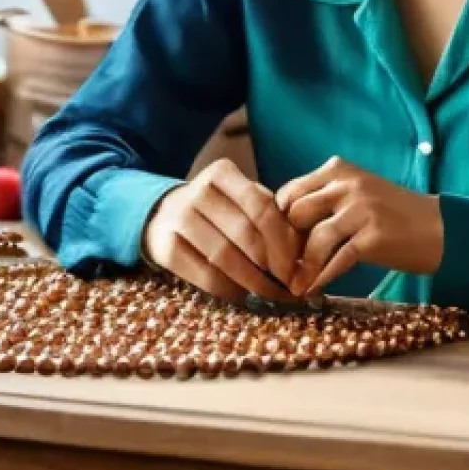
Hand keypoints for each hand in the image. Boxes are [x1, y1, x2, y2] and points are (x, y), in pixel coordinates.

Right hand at [144, 158, 302, 302]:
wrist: (164, 215)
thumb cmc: (218, 209)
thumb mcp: (242, 201)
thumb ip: (271, 216)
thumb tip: (304, 254)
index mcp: (222, 173)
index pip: (262, 208)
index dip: (283, 241)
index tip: (297, 266)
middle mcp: (197, 190)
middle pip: (245, 233)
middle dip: (273, 265)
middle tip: (290, 285)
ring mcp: (178, 217)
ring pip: (225, 257)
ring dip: (254, 282)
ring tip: (271, 295)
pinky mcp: (165, 246)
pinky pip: (205, 275)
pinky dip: (229, 291)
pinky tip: (243, 296)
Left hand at [275, 156, 443, 296]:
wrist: (437, 228)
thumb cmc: (389, 214)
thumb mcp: (354, 194)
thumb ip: (322, 200)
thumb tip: (279, 229)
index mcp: (338, 169)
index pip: (290, 192)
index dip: (278, 221)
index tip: (276, 244)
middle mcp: (348, 184)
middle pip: (296, 214)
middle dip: (285, 244)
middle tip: (280, 267)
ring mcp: (362, 208)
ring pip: (314, 239)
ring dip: (301, 267)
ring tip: (295, 285)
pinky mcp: (374, 236)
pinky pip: (337, 260)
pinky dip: (321, 278)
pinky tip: (313, 290)